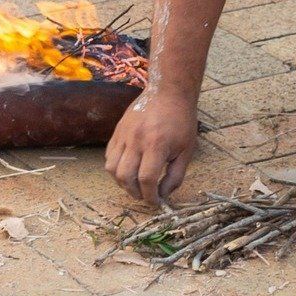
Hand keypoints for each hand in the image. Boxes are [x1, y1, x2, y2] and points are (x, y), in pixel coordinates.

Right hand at [105, 88, 198, 204]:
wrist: (168, 92)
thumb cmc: (181, 122)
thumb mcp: (186, 151)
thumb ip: (175, 177)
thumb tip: (163, 195)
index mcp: (156, 145)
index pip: (147, 180)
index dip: (150, 197)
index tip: (156, 203)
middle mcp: (136, 139)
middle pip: (125, 177)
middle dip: (135, 193)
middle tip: (145, 196)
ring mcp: (124, 133)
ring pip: (111, 167)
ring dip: (122, 182)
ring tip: (135, 184)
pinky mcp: (118, 129)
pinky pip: (109, 154)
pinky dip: (116, 167)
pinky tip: (129, 168)